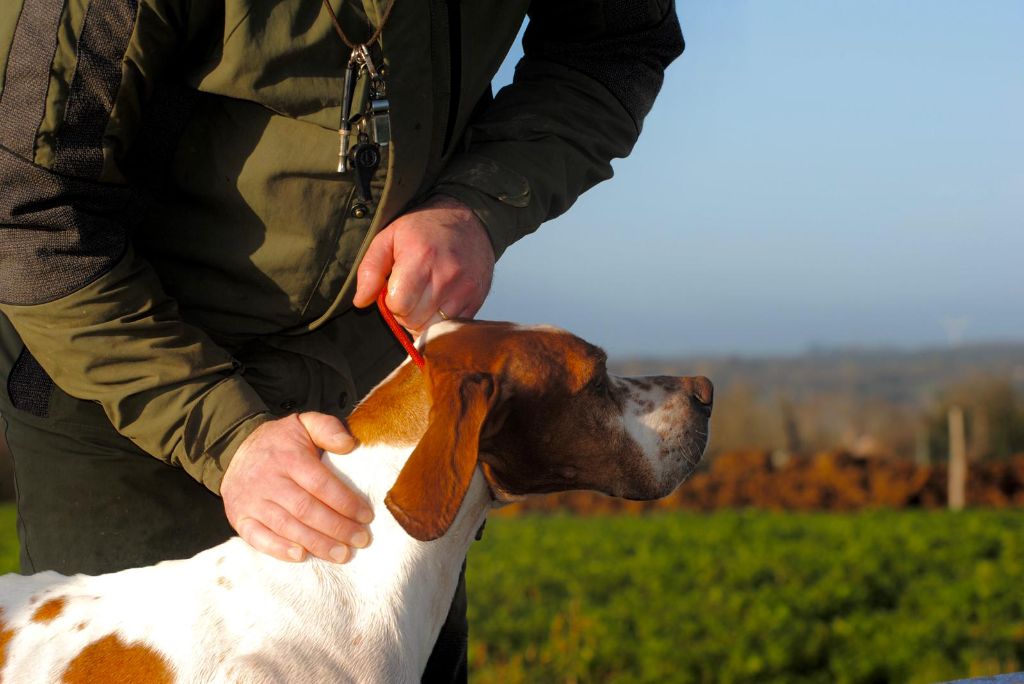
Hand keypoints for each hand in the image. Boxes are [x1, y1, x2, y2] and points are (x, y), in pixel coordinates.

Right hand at [221, 412, 371, 562]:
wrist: (234, 449)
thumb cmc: (280, 442)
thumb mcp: (304, 424)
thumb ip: (328, 429)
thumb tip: (349, 444)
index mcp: (289, 458)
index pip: (321, 484)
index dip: (345, 502)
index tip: (366, 517)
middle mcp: (269, 480)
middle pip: (306, 509)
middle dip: (337, 528)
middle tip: (360, 540)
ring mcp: (252, 501)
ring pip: (286, 526)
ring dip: (316, 543)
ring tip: (341, 554)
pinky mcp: (240, 517)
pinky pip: (257, 538)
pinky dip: (279, 549)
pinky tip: (301, 555)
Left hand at [353, 195, 494, 334]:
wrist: (469, 220)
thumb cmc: (425, 228)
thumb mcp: (389, 237)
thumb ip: (370, 269)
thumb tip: (360, 301)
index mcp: (421, 258)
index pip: (398, 305)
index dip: (391, 301)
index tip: (395, 288)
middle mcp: (446, 277)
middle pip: (413, 319)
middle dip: (405, 311)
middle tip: (409, 293)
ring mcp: (464, 291)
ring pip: (432, 328)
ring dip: (422, 319)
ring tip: (423, 298)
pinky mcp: (476, 301)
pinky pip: (451, 327)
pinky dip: (440, 321)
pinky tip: (438, 303)